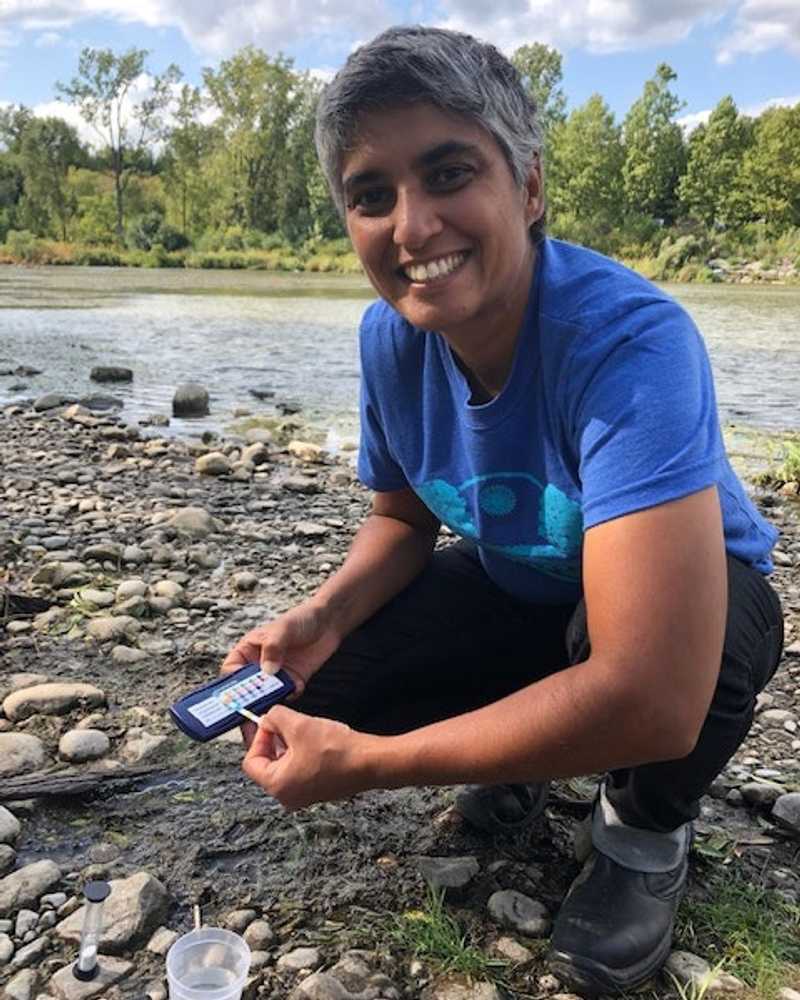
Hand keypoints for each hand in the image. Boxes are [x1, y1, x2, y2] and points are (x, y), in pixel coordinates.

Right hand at [220, 600, 341, 744]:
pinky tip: (296, 688)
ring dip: (267, 706)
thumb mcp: (283, 629)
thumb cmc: (300, 619)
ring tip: (267, 715)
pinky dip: (289, 696)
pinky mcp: (291, 682)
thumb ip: (273, 648)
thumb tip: (267, 671)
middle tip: (247, 718)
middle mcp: (258, 666)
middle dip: (246, 706)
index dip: (231, 687)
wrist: (328, 623)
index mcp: (247, 651)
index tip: (235, 698)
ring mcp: (275, 676)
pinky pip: (286, 696)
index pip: (231, 673)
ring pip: (265, 698)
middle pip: (245, 691)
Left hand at [242, 705, 375, 809]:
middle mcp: (288, 796)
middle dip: (275, 739)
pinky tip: (316, 739)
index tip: (269, 723)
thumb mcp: (299, 724)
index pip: (251, 761)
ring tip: (304, 729)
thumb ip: (275, 717)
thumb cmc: (337, 750)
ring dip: (290, 745)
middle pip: (268, 763)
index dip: (258, 737)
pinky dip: (303, 753)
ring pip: (285, 765)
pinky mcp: (318, 790)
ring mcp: (304, 795)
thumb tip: (267, 717)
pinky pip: (301, 770)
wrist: (370, 762)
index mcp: (277, 785)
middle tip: (284, 722)